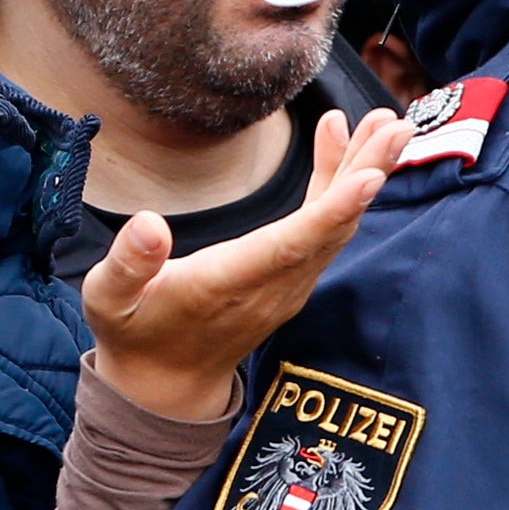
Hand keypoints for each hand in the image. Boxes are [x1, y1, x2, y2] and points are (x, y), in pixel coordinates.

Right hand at [82, 108, 413, 420]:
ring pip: (334, 225)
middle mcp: (269, 286)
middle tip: (398, 126)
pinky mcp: (289, 279)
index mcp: (225, 283)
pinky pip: (322, 229)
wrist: (163, 385)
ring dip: (362, 174)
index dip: (332, 210)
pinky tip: (341, 146)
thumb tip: (148, 224)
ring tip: (386, 124)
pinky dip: (337, 187)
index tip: (370, 176)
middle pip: (329, 227)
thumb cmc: (133, 333)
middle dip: (366, 174)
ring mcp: (285, 285)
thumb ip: (127, 264)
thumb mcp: (109, 299)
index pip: (290, 245)